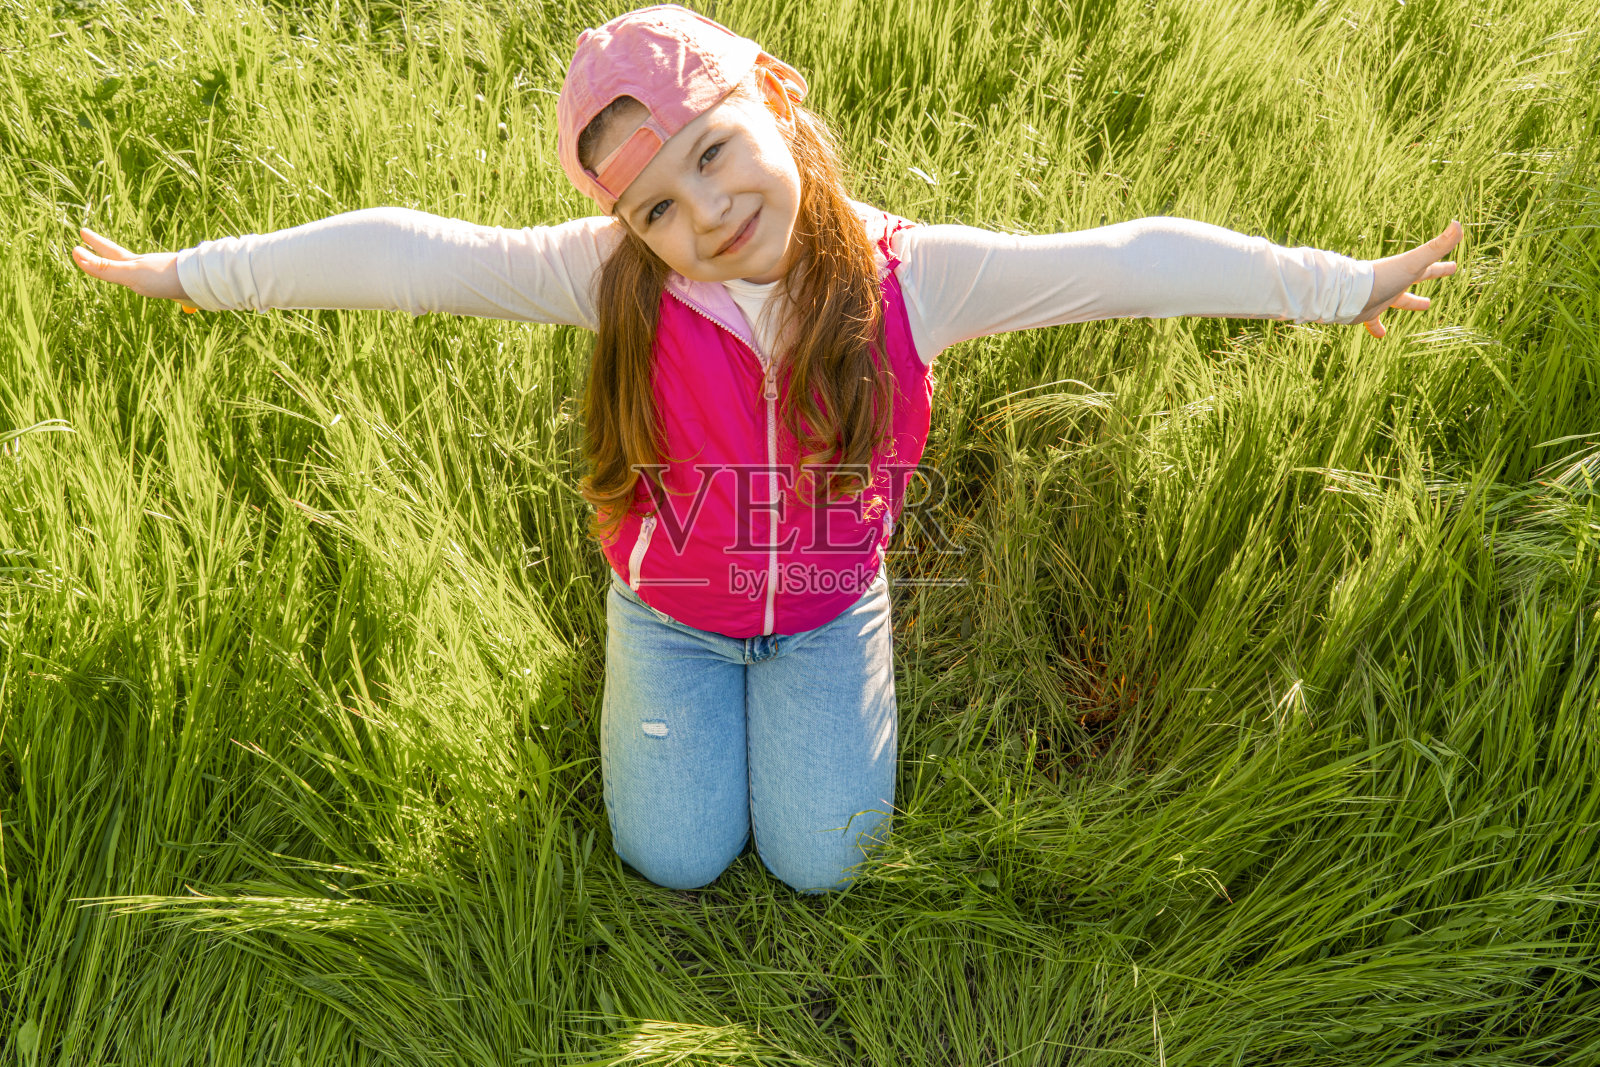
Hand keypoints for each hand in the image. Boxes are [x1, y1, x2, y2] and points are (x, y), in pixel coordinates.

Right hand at [70, 227, 197, 310]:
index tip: (82, 231)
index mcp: (133, 263)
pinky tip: (156, 284)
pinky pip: (156, 281)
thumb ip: (104, 268)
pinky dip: (150, 280)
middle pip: (122, 258)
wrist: (200, 282)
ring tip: (126, 265)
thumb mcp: (129, 273)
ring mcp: (159, 274)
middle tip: (94, 240)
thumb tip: (75, 252)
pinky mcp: (172, 285)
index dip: (95, 243)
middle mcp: (145, 265)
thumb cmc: (164, 277)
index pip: (108, 251)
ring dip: (129, 266)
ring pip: (140, 269)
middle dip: (106, 251)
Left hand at [1355, 220, 1461, 337]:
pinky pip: (1374, 322)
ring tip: (1425, 305)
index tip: (1454, 266)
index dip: (1442, 267)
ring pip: (1399, 300)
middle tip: (1447, 272)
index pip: (1429, 267)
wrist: (1349, 294)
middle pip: (1417, 279)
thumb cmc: (1383, 277)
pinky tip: (1381, 336)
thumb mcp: (1414, 263)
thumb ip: (1437, 247)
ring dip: (1412, 302)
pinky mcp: (1368, 313)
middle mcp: (1395, 282)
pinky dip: (1377, 328)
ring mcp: (1381, 296)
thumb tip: (1459, 224)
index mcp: (1406, 272)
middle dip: (1431, 275)